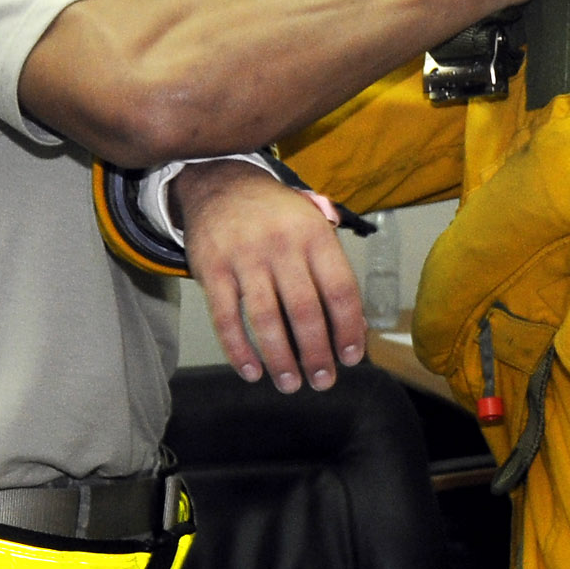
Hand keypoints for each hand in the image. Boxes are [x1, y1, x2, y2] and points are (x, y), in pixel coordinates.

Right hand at [173, 160, 366, 392]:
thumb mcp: (314, 230)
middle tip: (323, 381)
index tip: (352, 358)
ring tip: (291, 384)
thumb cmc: (278, 217)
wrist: (222, 184)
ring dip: (280, 359)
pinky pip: (225, 318)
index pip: (340, 290)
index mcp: (315, 236)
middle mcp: (282, 245)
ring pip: (265, 319)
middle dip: (317, 353)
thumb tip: (357, 328)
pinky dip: (239, 350)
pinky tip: (252, 372)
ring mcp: (244, 257)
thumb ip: (333, 274)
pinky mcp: (212, 269)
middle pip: (305, 311)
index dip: (349, 329)